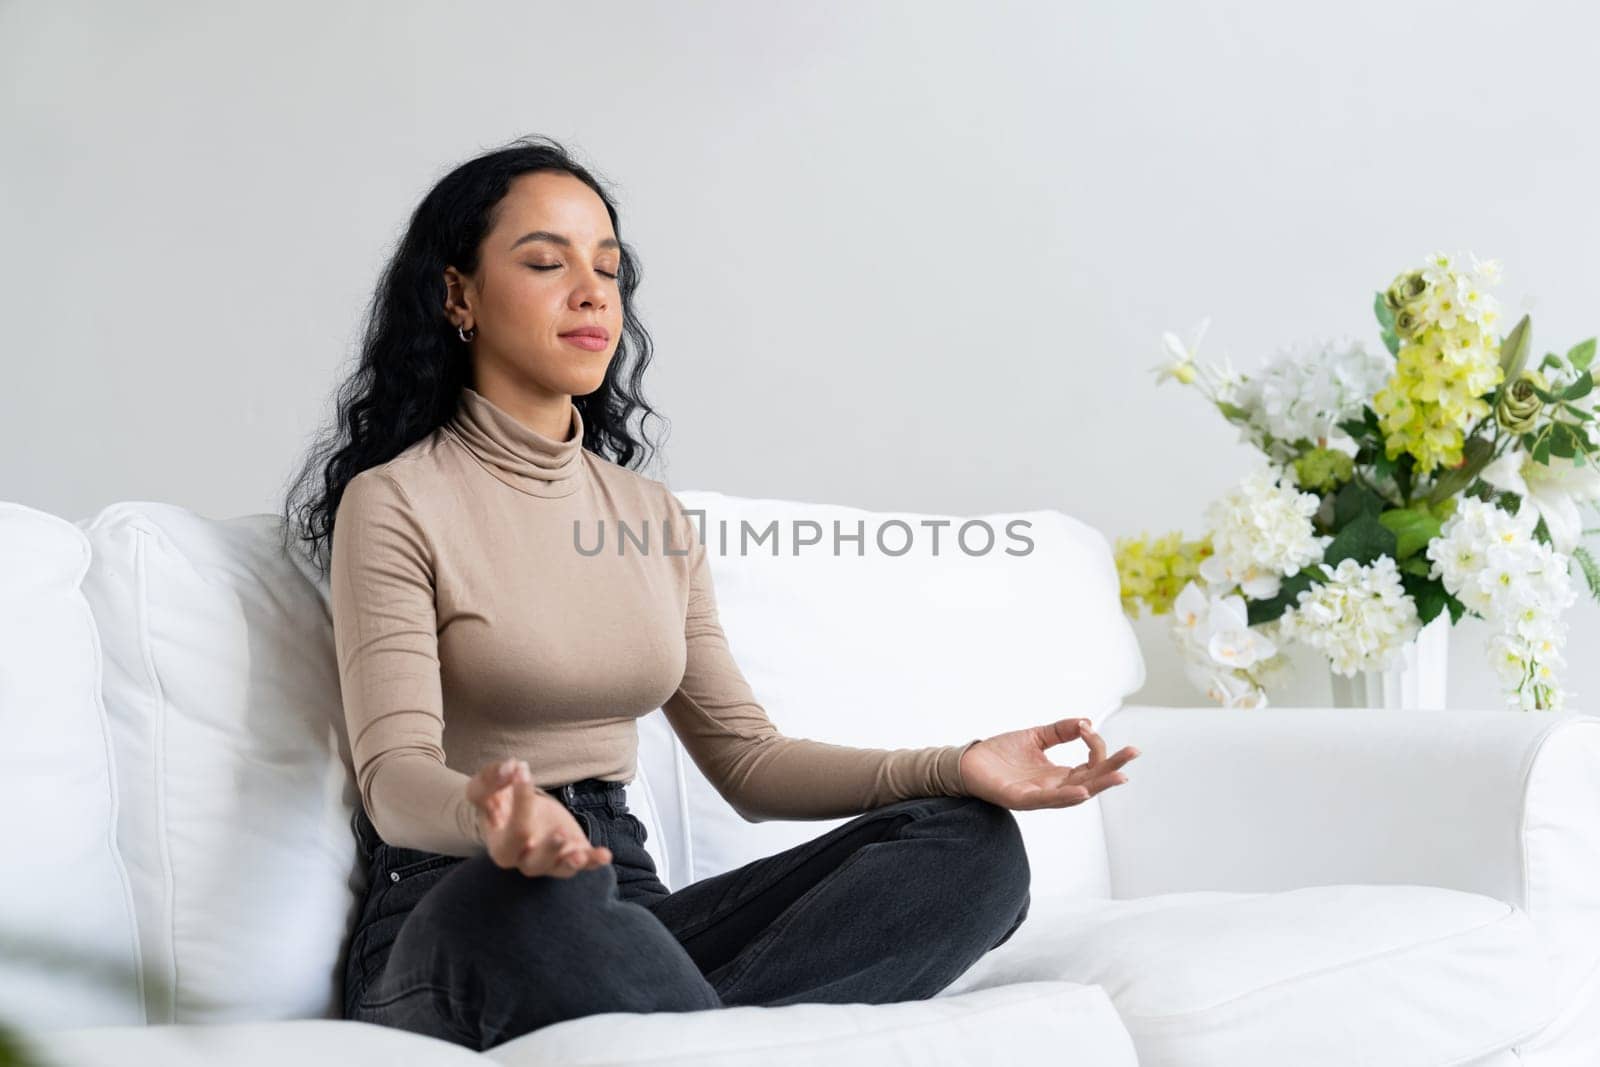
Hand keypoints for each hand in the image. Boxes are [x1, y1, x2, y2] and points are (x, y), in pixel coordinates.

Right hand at [464, 758, 612, 877]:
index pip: (513, 833)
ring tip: (580, 855)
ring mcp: (550, 860)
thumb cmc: (497, 801)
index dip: (521, 803)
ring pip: (560, 869)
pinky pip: (585, 863)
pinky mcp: (571, 852)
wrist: (513, 811)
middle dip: (549, 849)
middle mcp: (525, 859)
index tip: (522, 769)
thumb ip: (492, 778)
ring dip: (572, 863)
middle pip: (534, 863)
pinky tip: (605, 854)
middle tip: (559, 833)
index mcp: (501, 847)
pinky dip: (594, 860)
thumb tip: (511, 767)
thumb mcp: (485, 788)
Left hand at [959, 718, 1138, 809]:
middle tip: (1133, 753)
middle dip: (1113, 768)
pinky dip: (1065, 795)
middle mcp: (1052, 787)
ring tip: (1118, 775)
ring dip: (1097, 784)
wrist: (967, 762)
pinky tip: (1081, 789)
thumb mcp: (1035, 737)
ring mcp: (1038, 795)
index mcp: (1058, 775)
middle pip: (1091, 780)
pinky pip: (1047, 799)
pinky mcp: (1020, 798)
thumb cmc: (999, 755)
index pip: (1090, 765)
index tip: (1089, 727)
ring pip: (1074, 793)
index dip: (1095, 746)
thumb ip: (1060, 731)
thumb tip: (1085, 722)